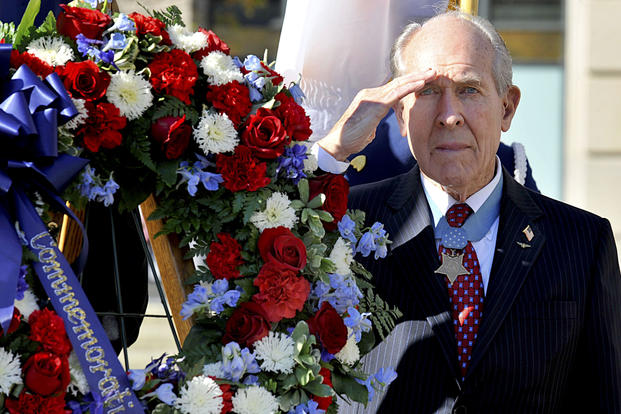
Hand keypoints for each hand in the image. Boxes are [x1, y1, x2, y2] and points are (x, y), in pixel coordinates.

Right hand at [317, 69, 436, 160]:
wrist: (338, 143)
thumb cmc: (350, 139)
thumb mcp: (366, 128)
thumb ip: (371, 124)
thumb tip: (372, 130)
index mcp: (369, 98)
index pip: (392, 88)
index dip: (408, 83)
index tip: (422, 80)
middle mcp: (371, 94)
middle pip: (397, 82)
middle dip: (416, 75)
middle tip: (433, 70)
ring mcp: (372, 98)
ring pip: (399, 84)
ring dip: (418, 78)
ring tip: (432, 73)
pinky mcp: (376, 105)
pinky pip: (396, 94)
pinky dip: (410, 87)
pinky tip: (422, 84)